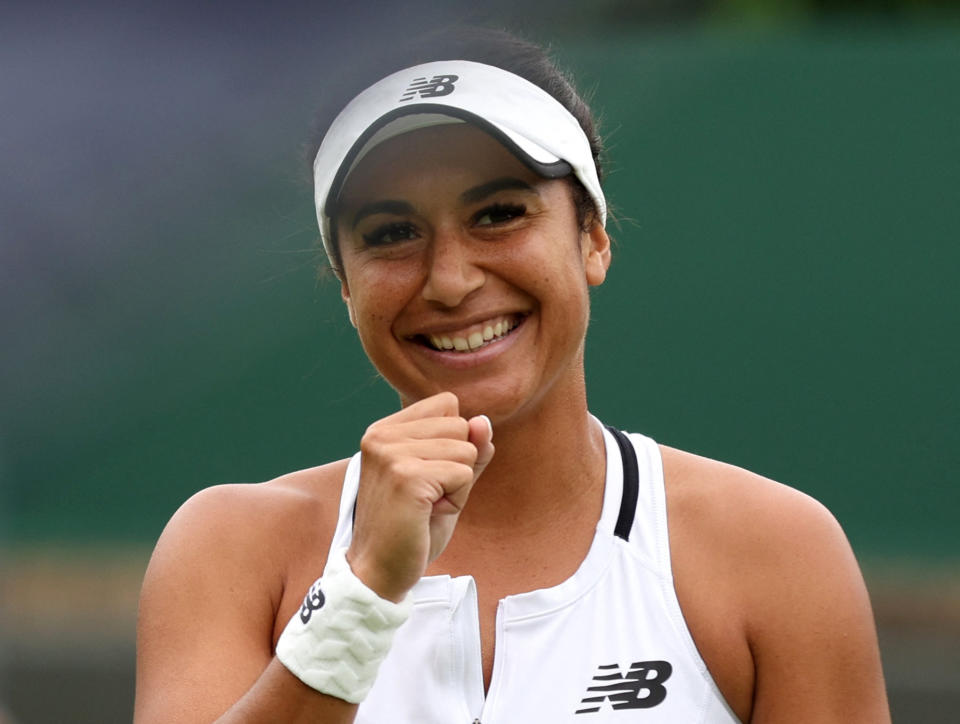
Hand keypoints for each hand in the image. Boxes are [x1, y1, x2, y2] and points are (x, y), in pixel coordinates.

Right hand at [346, 392, 493, 601]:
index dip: (453, 443)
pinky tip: (426, 515)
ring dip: (458, 486)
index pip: (448, 405)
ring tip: (425, 507)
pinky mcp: (406, 476)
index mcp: (385, 429)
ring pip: (467, 450)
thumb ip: (467, 449)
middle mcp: (383, 435)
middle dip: (458, 466)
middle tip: (426, 498)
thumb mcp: (445, 481)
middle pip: (462, 425)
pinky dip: (456, 500)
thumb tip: (484, 422)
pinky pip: (463, 473)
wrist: (379, 573)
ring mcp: (392, 454)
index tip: (426, 477)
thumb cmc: (411, 528)